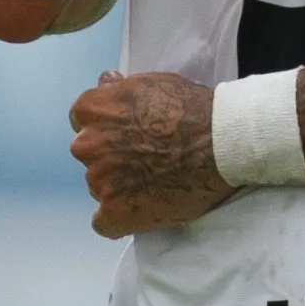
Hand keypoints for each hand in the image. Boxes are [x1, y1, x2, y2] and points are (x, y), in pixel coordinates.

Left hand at [68, 70, 235, 237]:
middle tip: (145, 157)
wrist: (222, 143)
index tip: (126, 133)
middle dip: (111, 156)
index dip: (106, 127)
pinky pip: (105, 222)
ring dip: (119, 186)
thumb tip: (105, 83)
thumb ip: (121, 89)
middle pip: (90, 155)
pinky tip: (144, 206)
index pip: (82, 120)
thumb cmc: (194, 110)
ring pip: (99, 187)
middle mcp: (89, 145)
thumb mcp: (155, 83)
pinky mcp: (115, 213)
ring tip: (154, 181)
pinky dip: (121, 218)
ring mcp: (99, 181)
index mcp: (93, 110)